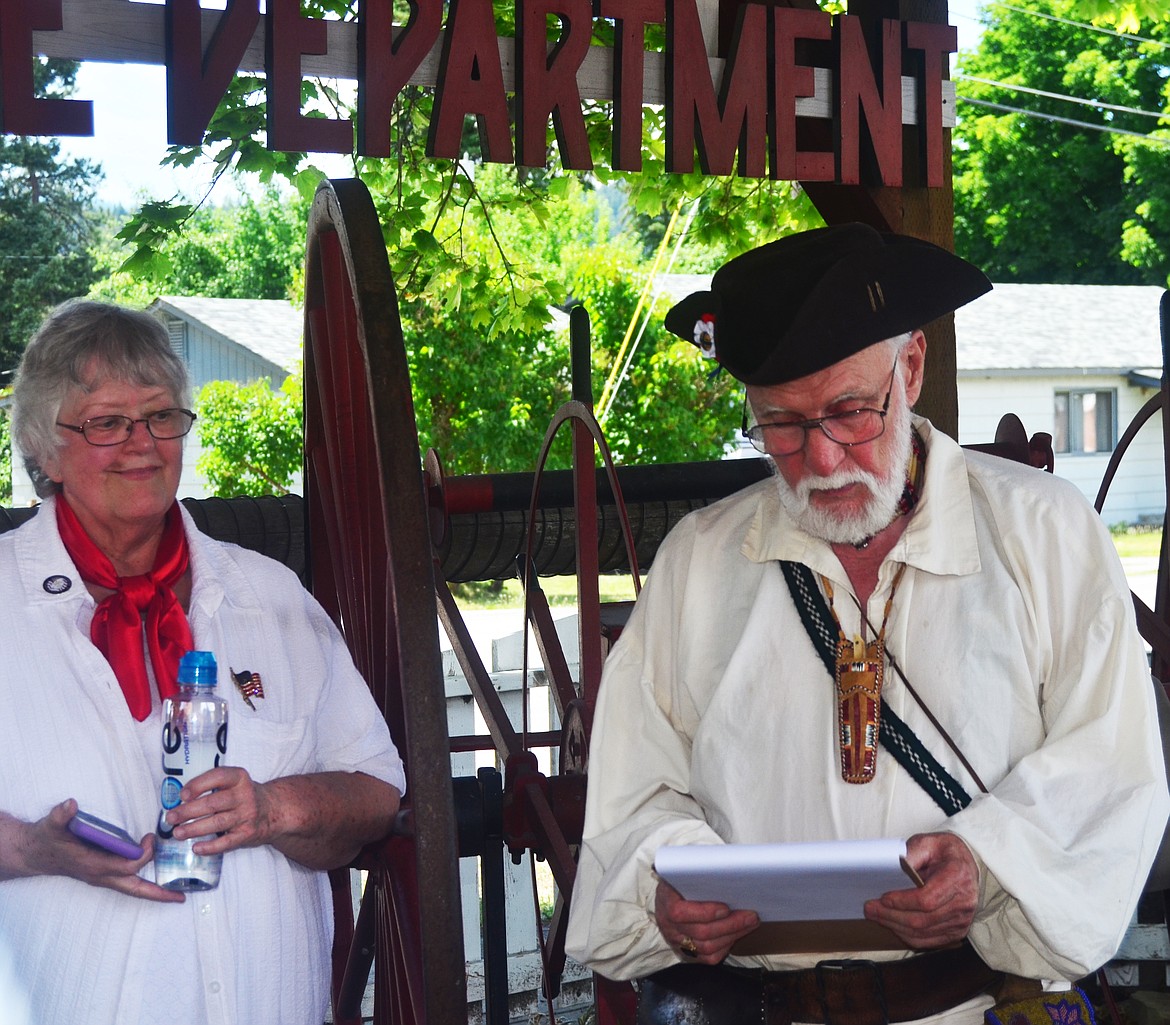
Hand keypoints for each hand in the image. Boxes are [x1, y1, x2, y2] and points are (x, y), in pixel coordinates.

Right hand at [2, 800, 183, 902]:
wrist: (35, 852)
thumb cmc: (47, 839)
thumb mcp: (52, 824)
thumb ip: (61, 815)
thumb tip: (70, 805)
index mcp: (93, 864)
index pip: (126, 867)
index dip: (141, 855)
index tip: (149, 838)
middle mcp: (100, 875)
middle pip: (134, 889)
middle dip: (157, 893)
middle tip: (180, 896)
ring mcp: (102, 876)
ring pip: (132, 889)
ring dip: (154, 891)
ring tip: (177, 894)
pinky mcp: (103, 873)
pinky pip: (128, 882)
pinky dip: (145, 883)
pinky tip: (160, 881)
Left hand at [166, 767, 398, 869]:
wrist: (276, 810)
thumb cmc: (245, 796)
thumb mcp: (234, 784)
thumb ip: (211, 788)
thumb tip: (178, 800)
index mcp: (239, 778)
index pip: (217, 777)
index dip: (198, 785)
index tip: (182, 794)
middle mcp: (245, 794)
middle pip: (212, 803)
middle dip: (188, 811)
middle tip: (170, 818)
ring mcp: (248, 814)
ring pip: (217, 822)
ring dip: (194, 829)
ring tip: (177, 834)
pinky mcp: (249, 833)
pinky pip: (227, 842)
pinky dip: (211, 846)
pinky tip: (196, 848)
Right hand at [654, 879, 758, 963]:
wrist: (669, 893)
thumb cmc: (680, 878)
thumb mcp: (683, 869)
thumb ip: (699, 870)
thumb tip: (725, 866)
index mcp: (665, 901)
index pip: (680, 913)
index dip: (705, 912)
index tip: (726, 907)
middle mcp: (668, 924)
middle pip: (701, 932)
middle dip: (730, 925)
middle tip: (750, 916)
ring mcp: (676, 940)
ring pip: (707, 947)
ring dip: (732, 936)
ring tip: (750, 923)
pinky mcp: (686, 952)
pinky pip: (708, 957)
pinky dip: (725, 947)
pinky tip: (737, 934)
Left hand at [863, 832, 978, 947]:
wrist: (966, 864)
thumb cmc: (944, 852)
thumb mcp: (927, 843)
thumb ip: (911, 854)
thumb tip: (892, 867)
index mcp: (957, 877)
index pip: (926, 900)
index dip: (902, 902)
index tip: (883, 897)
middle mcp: (963, 902)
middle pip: (922, 920)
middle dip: (891, 916)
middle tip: (870, 908)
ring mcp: (962, 920)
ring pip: (923, 933)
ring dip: (895, 927)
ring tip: (877, 916)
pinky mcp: (957, 931)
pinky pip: (929, 941)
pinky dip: (908, 936)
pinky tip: (893, 925)